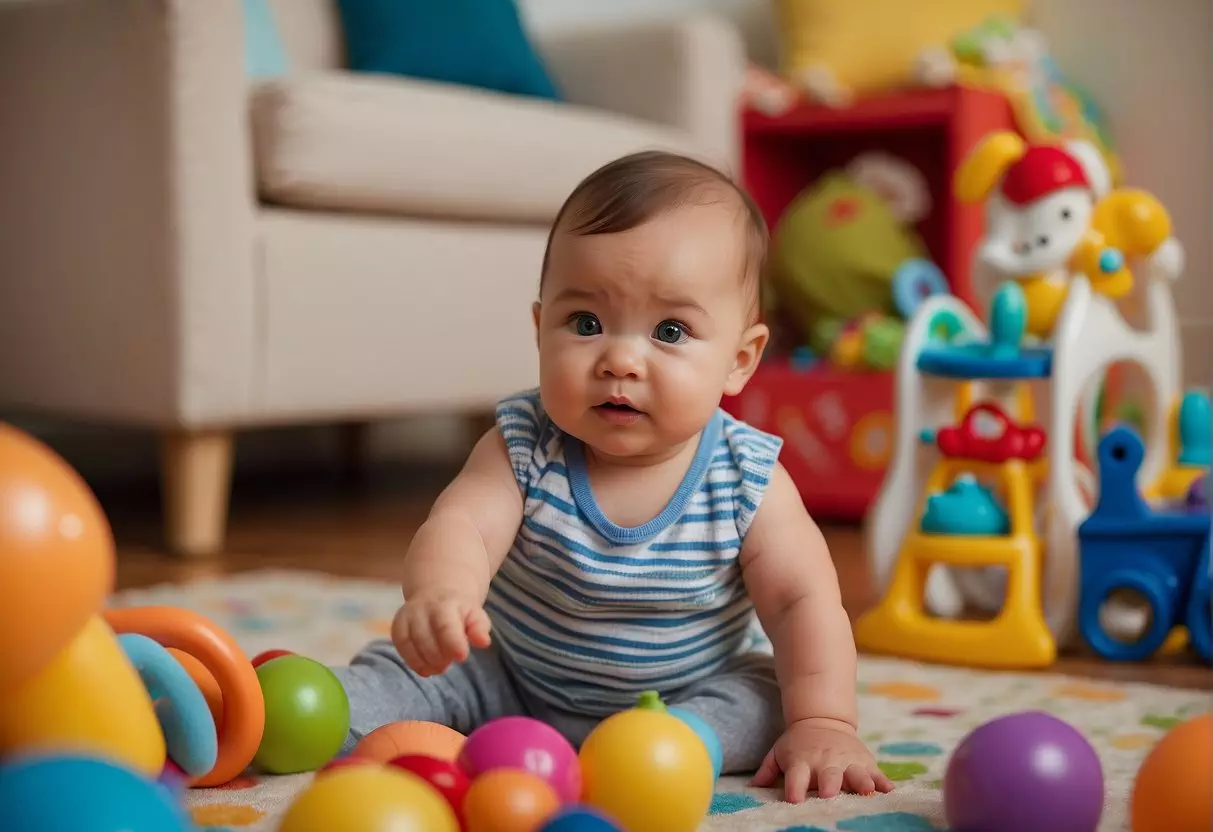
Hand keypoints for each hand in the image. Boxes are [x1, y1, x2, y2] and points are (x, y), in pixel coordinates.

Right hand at [391, 591, 491, 676]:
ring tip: (438, 668)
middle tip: (449, 663)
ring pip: (409, 643)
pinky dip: (411, 661)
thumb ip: (479, 627)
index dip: (453, 643)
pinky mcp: (398, 624)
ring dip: (424, 662)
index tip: (461, 656)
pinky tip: (424, 667)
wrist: (438, 590)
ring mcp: (407, 616)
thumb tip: (483, 642)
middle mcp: (422, 608)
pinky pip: (400, 645)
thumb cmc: (460, 609)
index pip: (446, 626)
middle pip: (425, 639)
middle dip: (438, 657)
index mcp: (445, 604)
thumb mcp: (475, 614)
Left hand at [751, 717, 893, 801]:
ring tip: (866, 791)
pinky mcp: (864, 761)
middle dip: (829, 786)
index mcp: (802, 762)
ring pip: (855, 774)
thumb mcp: (778, 752)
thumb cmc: (797, 744)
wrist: (822, 720)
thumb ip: (766, 770)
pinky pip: (875, 772)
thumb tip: (751, 787)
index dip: (795, 789)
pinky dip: (882, 781)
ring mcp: (846, 761)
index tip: (795, 800)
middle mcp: (825, 762)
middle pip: (828, 776)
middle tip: (829, 795)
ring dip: (860, 782)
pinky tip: (889, 790)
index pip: (796, 777)